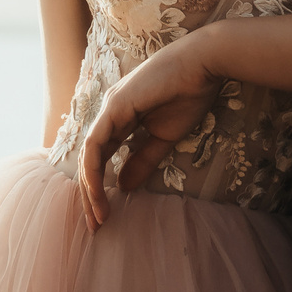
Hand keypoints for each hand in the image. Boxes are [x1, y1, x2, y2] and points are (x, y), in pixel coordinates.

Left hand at [77, 32, 224, 228]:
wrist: (203, 65)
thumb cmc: (189, 94)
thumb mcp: (164, 137)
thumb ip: (143, 160)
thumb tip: (124, 187)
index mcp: (121, 119)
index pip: (102, 159)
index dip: (100, 188)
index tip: (107, 216)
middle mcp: (109, 114)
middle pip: (90, 161)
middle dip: (90, 195)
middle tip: (95, 226)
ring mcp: (109, 108)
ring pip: (88, 156)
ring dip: (89, 188)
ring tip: (97, 215)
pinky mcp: (114, 106)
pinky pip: (95, 145)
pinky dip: (93, 170)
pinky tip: (97, 190)